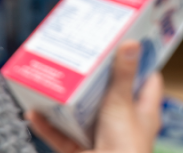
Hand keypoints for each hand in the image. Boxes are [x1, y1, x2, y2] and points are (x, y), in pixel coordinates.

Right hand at [26, 41, 162, 152]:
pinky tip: (34, 111)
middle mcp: (124, 124)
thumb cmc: (125, 148)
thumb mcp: (121, 104)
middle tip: (80, 54)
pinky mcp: (81, 151)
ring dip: (67, 101)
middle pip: (110, 94)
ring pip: (82, 114)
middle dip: (93, 77)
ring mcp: (101, 138)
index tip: (125, 41)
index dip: (139, 61)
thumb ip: (122, 76)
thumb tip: (132, 44)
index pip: (148, 81)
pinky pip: (61, 135)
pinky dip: (47, 125)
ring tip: (54, 79)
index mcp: (143, 112)